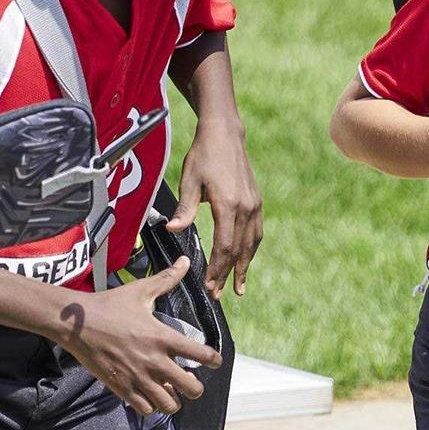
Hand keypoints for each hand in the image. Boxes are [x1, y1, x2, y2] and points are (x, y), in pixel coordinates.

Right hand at [59, 256, 222, 415]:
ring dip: (174, 400)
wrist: (76, 324)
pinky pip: (146, 409)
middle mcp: (154, 361)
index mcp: (163, 337)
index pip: (202, 355)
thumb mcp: (140, 291)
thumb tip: (184, 261)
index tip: (214, 361)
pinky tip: (149, 395)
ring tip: (170, 392)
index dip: (214, 360)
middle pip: (191, 388)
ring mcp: (138, 377)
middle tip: (191, 381)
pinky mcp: (122, 388)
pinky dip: (151, 405)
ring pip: (170, 404)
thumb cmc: (109, 305)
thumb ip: (166, 279)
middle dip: (195, 387)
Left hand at [167, 123, 262, 298]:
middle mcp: (246, 207)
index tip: (208, 286)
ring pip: (250, 245)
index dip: (216, 269)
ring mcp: (254, 205)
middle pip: (237, 251)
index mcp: (228, 205)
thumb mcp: (189, 180)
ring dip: (243, 268)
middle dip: (227, 275)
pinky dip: (250, 251)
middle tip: (217, 295)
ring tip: (237, 288)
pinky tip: (245, 262)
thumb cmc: (203, 156)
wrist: (225, 134)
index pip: (224, 247)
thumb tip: (172, 229)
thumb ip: (183, 208)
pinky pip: (256, 234)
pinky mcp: (256, 202)